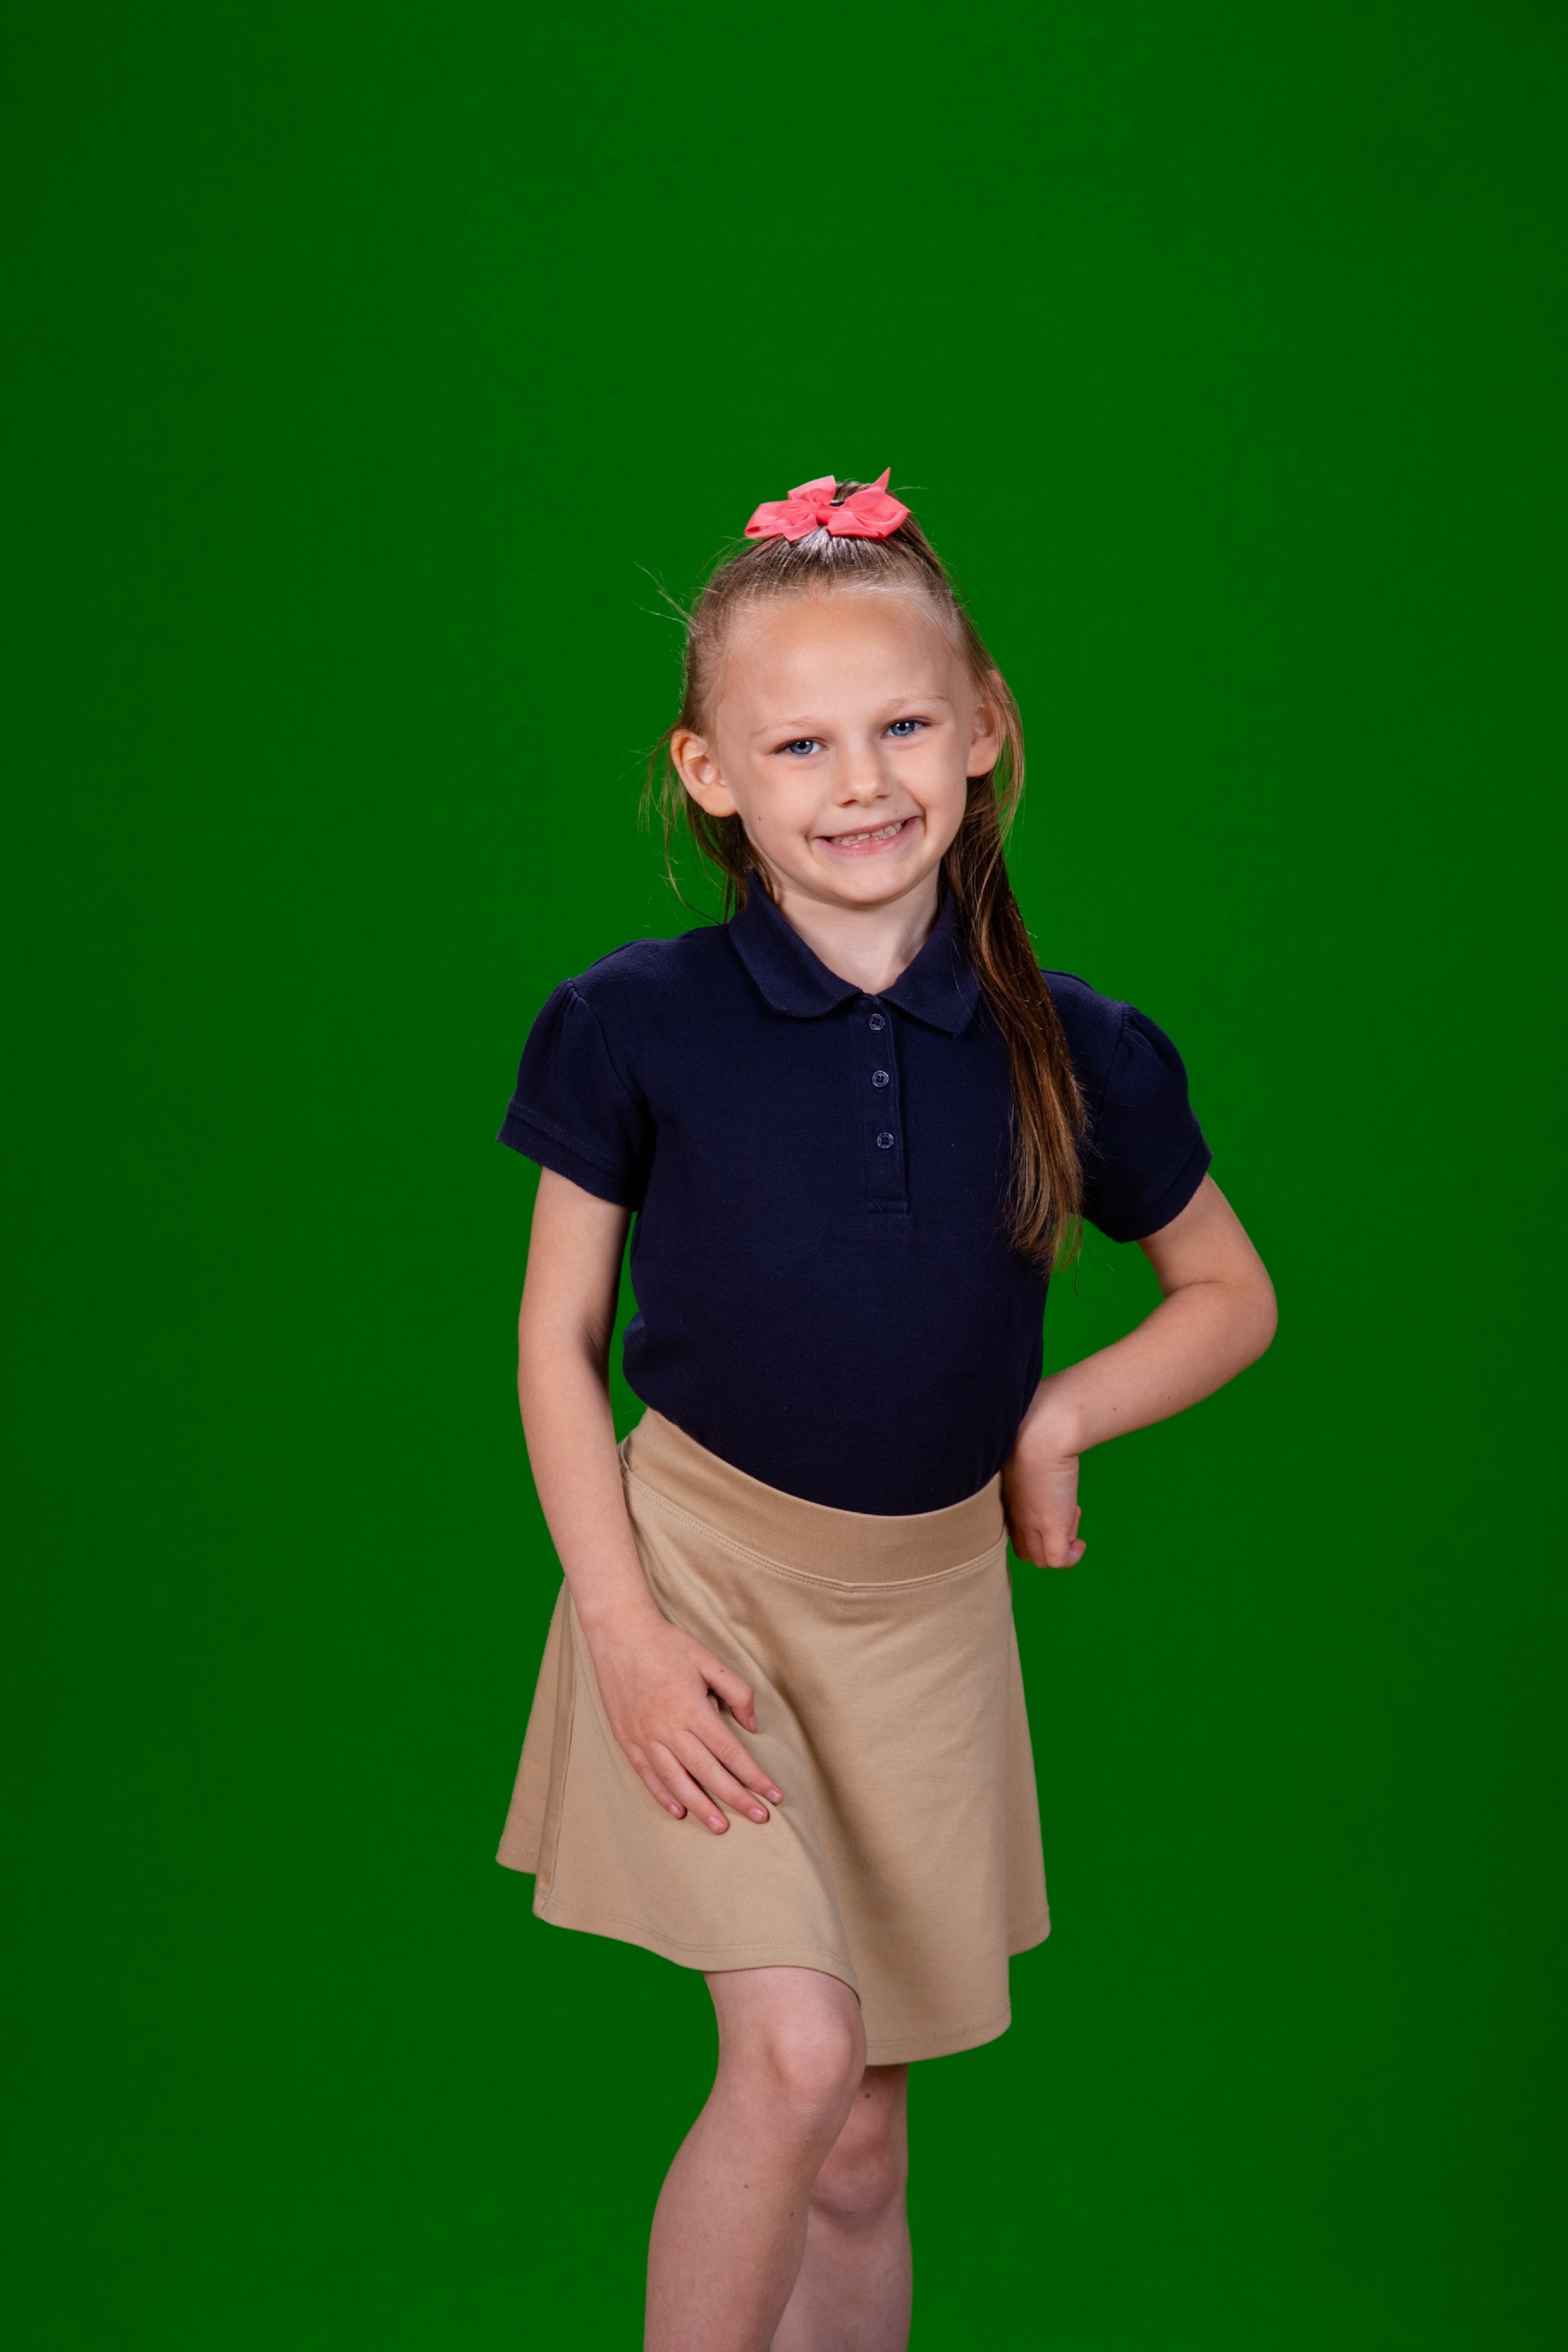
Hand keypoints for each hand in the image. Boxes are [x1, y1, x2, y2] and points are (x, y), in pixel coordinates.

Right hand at [584, 1607, 783, 1834]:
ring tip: (721, 1826)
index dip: (755, 1777)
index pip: (731, 1753)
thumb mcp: (710, 1661)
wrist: (620, 1633)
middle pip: (709, 1773)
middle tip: (760, 1817)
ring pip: (677, 1781)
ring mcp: (645, 1736)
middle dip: (737, 1798)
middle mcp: (668, 1728)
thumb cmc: (668, 1644)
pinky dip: (663, 1795)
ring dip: (702, 1807)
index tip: (774, 1795)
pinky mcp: (627, 1738)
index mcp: (692, 1709)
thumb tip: (752, 1726)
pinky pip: (647, 1774)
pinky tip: (679, 1810)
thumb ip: (737, 1693)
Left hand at [1002, 1391, 1085, 1568]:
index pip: (1009, 1528)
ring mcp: (1032, 1523)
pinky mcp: (1052, 1526)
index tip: (1048, 1501)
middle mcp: (1014, 1514)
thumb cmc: (1029, 1424)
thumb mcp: (1016, 1437)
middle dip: (1044, 1538)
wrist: (1041, 1429)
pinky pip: (1059, 1561)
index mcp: (1003, 1496)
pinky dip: (1071, 1556)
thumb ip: (1017, 1443)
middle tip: (1065, 1511)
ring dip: (1060, 1543)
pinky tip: (1079, 1542)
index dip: (1030, 1523)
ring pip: (1041, 1557)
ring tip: (1072, 1516)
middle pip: (1024, 1549)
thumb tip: (1022, 1423)